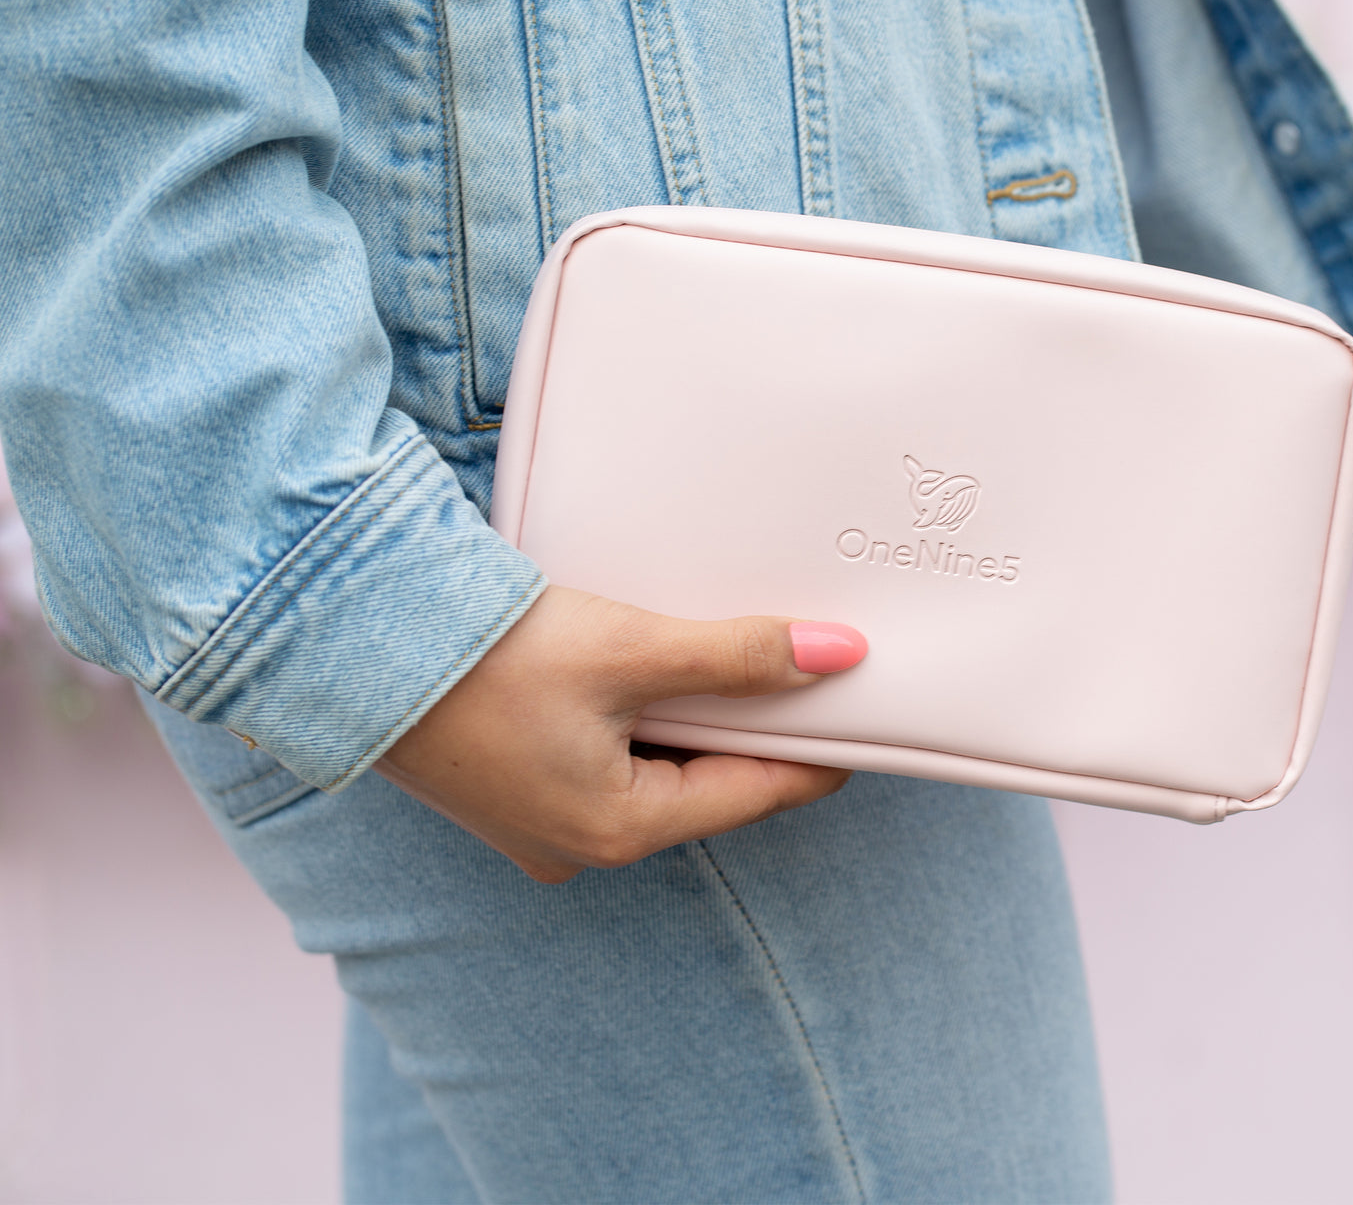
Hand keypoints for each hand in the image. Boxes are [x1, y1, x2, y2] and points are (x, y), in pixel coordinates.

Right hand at [375, 586, 866, 882]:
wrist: (355, 645)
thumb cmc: (490, 657)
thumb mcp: (630, 651)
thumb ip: (737, 657)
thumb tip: (838, 656)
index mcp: (619, 829)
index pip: (756, 793)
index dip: (816, 748)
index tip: (861, 710)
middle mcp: (582, 844)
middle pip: (705, 785)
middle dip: (750, 728)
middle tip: (799, 668)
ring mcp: (542, 823)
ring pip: (655, 772)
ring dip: (691, 720)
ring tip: (729, 661)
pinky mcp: (515, 790)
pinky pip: (607, 762)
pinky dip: (640, 721)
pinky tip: (648, 673)